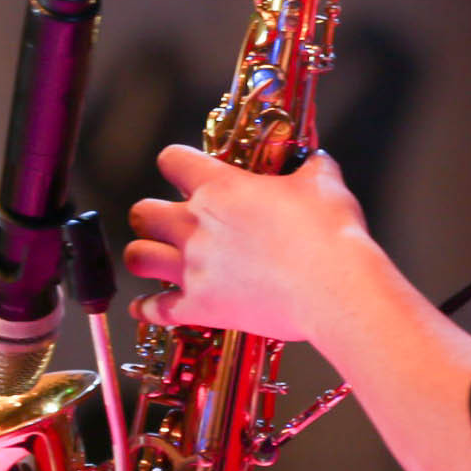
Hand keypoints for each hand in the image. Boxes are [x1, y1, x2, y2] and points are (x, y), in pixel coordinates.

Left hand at [124, 144, 385, 343]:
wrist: (334, 289)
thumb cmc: (330, 234)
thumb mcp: (324, 183)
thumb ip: (310, 166)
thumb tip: (313, 159)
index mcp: (221, 188)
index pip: (173, 160)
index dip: (177, 162)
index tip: (186, 170)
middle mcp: (197, 226)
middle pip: (142, 212)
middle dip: (149, 214)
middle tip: (166, 220)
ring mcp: (194, 269)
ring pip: (137, 257)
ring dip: (142, 255)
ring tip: (153, 257)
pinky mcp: (201, 308)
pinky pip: (155, 311)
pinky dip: (147, 309)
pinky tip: (144, 307)